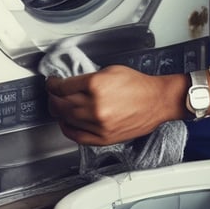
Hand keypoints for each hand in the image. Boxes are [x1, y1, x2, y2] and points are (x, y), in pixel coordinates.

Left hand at [45, 65, 187, 145]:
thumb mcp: (111, 71)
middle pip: (61, 104)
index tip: (52, 83)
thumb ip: (89, 78)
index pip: (62, 87)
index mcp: (96, 84)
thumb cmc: (139, 85)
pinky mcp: (103, 137)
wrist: (157, 101)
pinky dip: (67, 129)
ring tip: (59, 107)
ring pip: (67, 119)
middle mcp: (95, 105)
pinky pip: (76, 136)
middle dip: (53, 98)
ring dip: (59, 112)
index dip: (53, 84)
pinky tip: (66, 122)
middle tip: (53, 94)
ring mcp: (99, 123)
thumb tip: (72, 84)